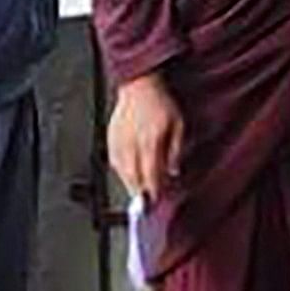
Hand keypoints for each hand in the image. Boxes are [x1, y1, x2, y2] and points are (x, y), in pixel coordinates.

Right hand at [108, 74, 184, 198]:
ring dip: (131, 185)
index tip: (157, 202)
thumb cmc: (160, 103)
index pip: (150, 176)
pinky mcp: (110, 140)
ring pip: (122, 174)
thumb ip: (175, 152)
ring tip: (139, 193)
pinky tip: (130, 175)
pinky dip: (122, 173)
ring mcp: (118, 143)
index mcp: (149, 143)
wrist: (139, 86)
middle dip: (141, 194)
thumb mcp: (178, 126)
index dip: (153, 193)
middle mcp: (131, 146)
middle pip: (133, 179)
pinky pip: (114, 163)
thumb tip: (173, 173)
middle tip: (148, 204)